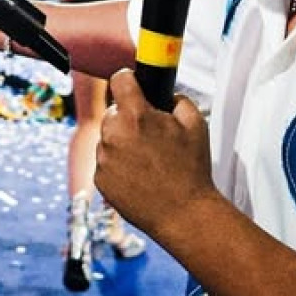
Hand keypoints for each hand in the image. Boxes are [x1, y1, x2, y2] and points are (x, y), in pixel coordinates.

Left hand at [95, 68, 216, 238]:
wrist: (186, 216)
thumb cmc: (192, 171)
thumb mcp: (196, 124)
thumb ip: (177, 99)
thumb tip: (166, 94)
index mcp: (136, 115)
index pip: (120, 79)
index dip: (130, 81)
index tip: (134, 86)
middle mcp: (113, 133)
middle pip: (114, 112)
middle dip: (129, 118)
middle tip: (150, 136)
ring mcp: (104, 158)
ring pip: (108, 138)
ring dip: (122, 143)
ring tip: (148, 162)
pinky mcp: (100, 179)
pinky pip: (105, 162)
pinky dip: (118, 165)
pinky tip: (139, 177)